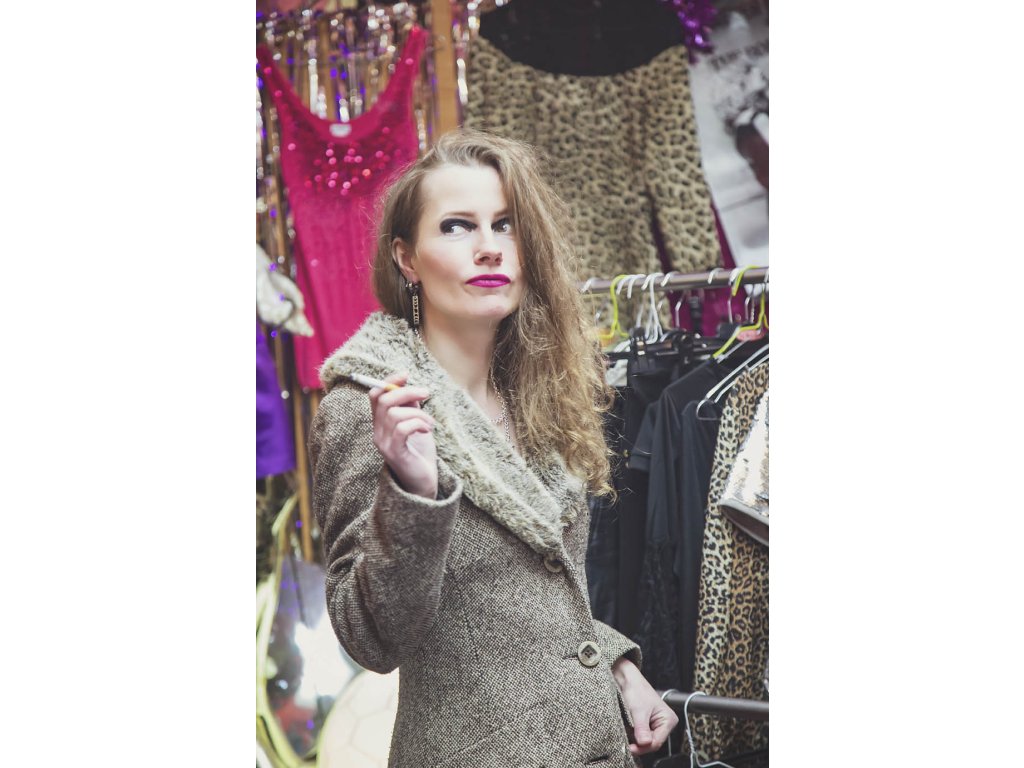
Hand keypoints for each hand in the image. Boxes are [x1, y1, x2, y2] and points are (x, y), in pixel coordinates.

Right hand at [369, 372, 436, 498]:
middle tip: (427, 393)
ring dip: (418, 412)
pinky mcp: (395, 453)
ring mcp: (384, 443)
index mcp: (380, 423)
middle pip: (384, 400)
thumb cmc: (420, 453)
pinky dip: (418, 423)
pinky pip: (403, 429)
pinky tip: (427, 430)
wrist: (422, 484)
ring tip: (429, 423)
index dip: (388, 381)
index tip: (406, 375)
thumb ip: (411, 406)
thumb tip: (412, 386)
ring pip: (395, 414)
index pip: (375, 395)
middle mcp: (378, 432)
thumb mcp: (416, 424)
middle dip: (407, 391)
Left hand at [612, 657, 678, 756]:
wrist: (627, 679)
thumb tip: (645, 743)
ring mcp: (655, 724)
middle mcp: (663, 724)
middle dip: (639, 744)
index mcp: (668, 720)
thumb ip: (642, 728)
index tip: (631, 748)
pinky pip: (640, 735)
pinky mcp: (646, 724)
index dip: (644, 747)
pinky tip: (627, 730)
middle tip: (627, 745)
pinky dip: (633, 735)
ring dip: (635, 739)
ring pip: (645, 740)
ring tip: (627, 732)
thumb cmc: (636, 689)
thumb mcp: (639, 711)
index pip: (657, 742)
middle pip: (652, 743)